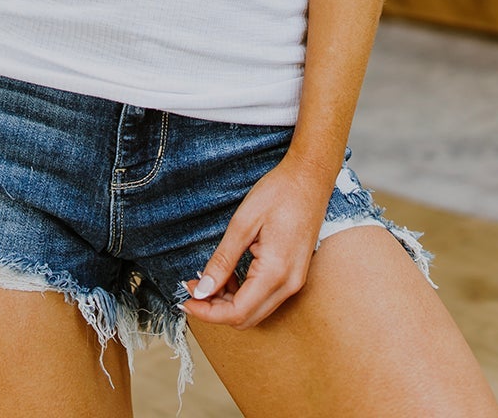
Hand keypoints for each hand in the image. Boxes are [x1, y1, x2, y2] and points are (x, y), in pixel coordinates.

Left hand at [177, 152, 333, 328]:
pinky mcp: (294, 275)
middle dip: (215, 309)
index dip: (208, 312)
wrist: (310, 178)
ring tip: (209, 279)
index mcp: (276, 272)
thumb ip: (222, 260)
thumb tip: (202, 290)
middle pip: (246, 318)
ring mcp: (294, 281)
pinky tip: (230, 275)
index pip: (237, 312)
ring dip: (229, 303)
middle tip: (194, 287)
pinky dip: (243, 294)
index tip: (187, 301)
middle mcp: (289, 284)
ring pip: (255, 311)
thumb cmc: (280, 192)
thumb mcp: (243, 223)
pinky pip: (265, 298)